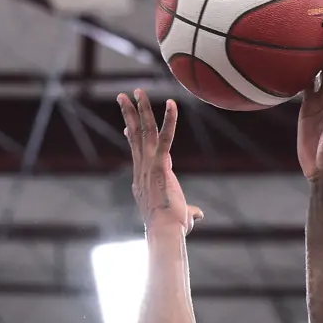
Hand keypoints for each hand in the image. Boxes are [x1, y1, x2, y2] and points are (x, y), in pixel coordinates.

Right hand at [119, 89, 200, 234]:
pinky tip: (172, 103)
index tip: (127, 126)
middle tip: (123, 96)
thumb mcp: (181, 216)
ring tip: (137, 90)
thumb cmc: (172, 227)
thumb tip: (199, 215)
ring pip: (143, 131)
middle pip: (134, 135)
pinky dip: (169, 119)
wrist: (165, 231)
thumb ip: (190, 212)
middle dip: (129, 113)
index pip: (136, 153)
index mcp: (143, 179)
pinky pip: (165, 137)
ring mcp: (149, 165)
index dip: (131, 137)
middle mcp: (141, 169)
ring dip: (140, 108)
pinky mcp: (160, 164)